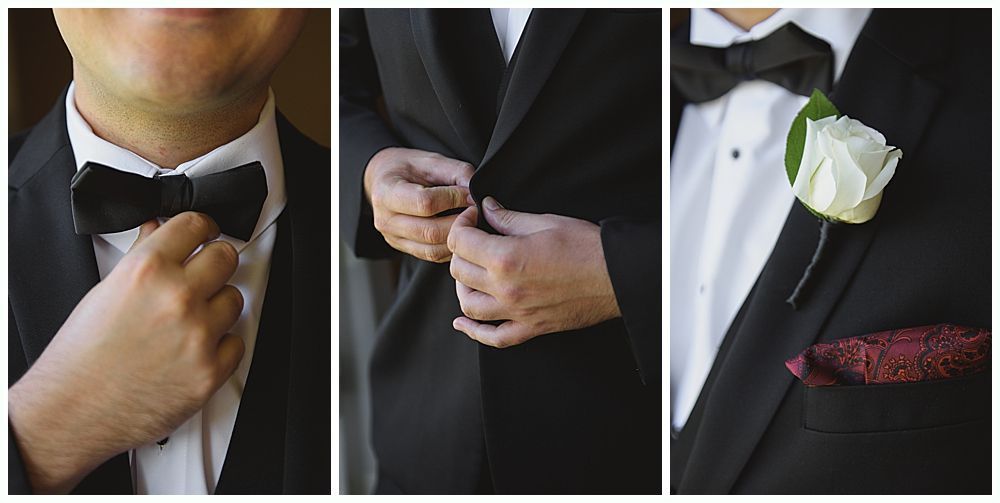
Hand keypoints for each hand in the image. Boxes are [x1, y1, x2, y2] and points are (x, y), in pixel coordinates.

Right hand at [8, 213, 244, 493]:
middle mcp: (177, 298)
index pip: (196, 225)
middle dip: (214, 265)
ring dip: (217, 307)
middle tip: (202, 278)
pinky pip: (237, 342)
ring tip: (187, 322)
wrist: (73, 411)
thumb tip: (159, 230)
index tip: (206, 235)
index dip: (202, 228)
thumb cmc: (81, 357)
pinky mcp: (211, 370)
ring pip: (234, 299)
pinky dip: (221, 345)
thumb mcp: (105, 292)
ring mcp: (198, 335)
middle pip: (226, 257)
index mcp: (147, 271)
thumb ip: (141, 257)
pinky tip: (193, 350)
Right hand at [364, 147, 474, 261]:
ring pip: (433, 249)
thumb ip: (454, 171)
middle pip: (430, 231)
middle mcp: (386, 220)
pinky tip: (458, 232)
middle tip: (476, 210)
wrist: (383, 182)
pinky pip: (433, 256)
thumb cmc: (406, 168)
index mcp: (387, 192)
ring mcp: (393, 239)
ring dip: (457, 238)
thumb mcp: (428, 160)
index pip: (425, 202)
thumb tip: (475, 190)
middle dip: (459, 222)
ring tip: (469, 222)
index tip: (470, 193)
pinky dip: (451, 247)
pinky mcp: (404, 249)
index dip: (453, 198)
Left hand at [447, 197, 621, 347]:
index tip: (473, 219)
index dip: (462, 224)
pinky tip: (463, 323)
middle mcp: (505, 289)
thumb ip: (508, 218)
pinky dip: (474, 332)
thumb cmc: (586, 247)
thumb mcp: (544, 222)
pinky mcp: (531, 328)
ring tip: (472, 272)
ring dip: (463, 286)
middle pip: (459, 271)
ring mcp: (517, 312)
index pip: (460, 242)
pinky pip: (494, 337)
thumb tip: (486, 208)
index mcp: (506, 258)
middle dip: (461, 250)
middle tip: (475, 239)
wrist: (617, 275)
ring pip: (468, 305)